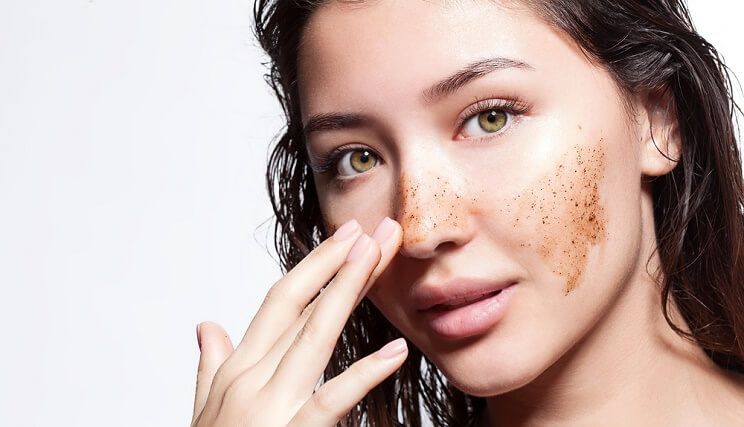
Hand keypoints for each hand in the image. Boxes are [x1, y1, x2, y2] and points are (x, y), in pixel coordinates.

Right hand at [190, 217, 405, 425]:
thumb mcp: (204, 411)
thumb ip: (208, 366)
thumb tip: (206, 325)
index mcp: (237, 369)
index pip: (280, 303)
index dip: (314, 267)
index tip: (345, 239)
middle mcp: (252, 380)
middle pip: (301, 308)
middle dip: (338, 265)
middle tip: (374, 230)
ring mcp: (271, 408)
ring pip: (314, 338)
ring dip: (348, 293)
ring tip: (377, 258)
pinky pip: (332, 401)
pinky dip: (365, 374)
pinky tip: (396, 353)